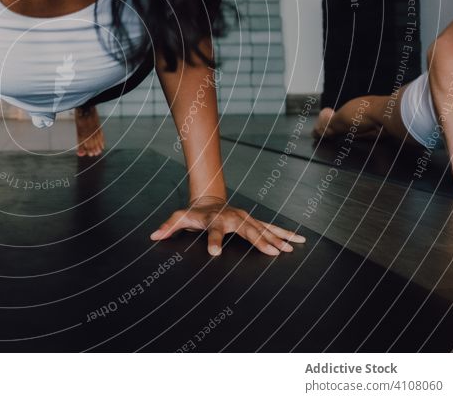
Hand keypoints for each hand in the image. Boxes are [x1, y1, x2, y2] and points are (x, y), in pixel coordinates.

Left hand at [150, 196, 305, 255]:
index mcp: (215, 219)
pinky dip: (285, 233)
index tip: (215, 253)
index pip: (213, 231)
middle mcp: (233, 218)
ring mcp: (246, 218)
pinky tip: (300, 240)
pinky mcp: (254, 221)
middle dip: (259, 241)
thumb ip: (168, 226)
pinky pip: (272, 227)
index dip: (213, 242)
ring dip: (277, 239)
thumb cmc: (194, 213)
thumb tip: (153, 235)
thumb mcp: (180, 217)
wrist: (209, 199)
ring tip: (290, 250)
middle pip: (247, 230)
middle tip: (272, 252)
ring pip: (263, 229)